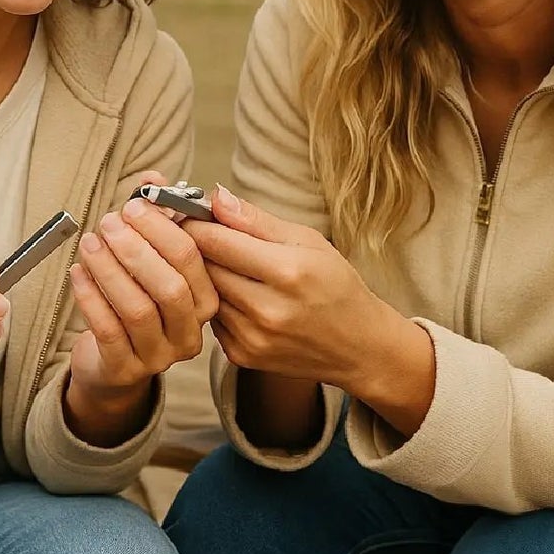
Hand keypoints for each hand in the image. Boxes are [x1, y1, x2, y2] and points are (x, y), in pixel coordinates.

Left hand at [65, 171, 218, 441]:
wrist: (114, 364)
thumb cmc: (137, 303)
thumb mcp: (151, 261)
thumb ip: (156, 218)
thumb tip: (153, 178)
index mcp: (206, 301)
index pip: (193, 260)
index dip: (162, 229)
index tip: (134, 206)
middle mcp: (189, 332)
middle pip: (170, 287)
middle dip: (136, 249)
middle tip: (109, 222)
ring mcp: (159, 356)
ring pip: (137, 309)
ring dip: (110, 270)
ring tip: (89, 243)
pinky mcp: (125, 370)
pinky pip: (108, 331)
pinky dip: (90, 297)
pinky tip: (78, 272)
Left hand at [188, 186, 410, 393]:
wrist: (358, 346)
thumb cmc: (336, 286)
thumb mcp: (308, 241)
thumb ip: (256, 220)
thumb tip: (216, 197)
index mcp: (287, 271)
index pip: (215, 241)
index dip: (198, 224)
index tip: (195, 216)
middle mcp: (267, 309)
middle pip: (204, 268)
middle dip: (201, 249)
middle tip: (212, 239)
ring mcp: (253, 337)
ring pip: (205, 294)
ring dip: (209, 279)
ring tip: (232, 270)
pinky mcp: (242, 356)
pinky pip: (213, 321)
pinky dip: (220, 306)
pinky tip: (242, 299)